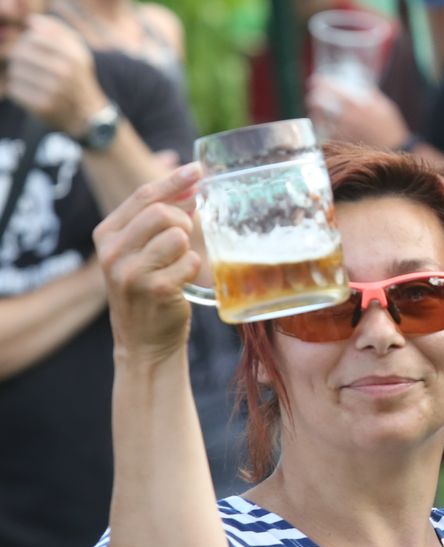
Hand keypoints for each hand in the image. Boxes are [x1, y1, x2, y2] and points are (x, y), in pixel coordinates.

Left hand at [7, 14, 110, 137]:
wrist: (88, 115)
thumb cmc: (78, 78)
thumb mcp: (77, 51)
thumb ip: (57, 31)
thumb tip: (32, 21)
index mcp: (74, 56)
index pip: (34, 38)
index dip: (28, 41)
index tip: (32, 49)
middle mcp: (65, 72)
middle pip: (20, 53)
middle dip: (19, 58)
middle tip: (25, 64)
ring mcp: (54, 91)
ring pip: (15, 71)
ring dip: (18, 74)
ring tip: (29, 78)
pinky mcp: (42, 106)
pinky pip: (14, 89)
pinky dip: (18, 90)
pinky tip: (29, 91)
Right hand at [93, 164, 202, 360]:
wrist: (143, 342)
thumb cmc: (147, 290)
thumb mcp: (140, 251)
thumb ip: (159, 217)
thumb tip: (191, 183)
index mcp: (107, 235)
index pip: (144, 196)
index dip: (174, 180)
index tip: (197, 170)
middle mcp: (113, 252)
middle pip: (162, 213)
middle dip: (184, 221)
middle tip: (184, 241)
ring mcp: (132, 272)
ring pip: (178, 236)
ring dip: (188, 248)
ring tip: (179, 265)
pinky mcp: (155, 289)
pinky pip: (191, 262)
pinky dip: (194, 269)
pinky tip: (182, 282)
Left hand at [305, 74, 410, 147]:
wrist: (394, 152)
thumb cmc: (391, 128)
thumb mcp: (384, 106)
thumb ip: (370, 94)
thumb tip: (360, 84)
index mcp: (356, 105)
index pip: (331, 89)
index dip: (320, 83)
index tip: (314, 81)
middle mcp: (346, 118)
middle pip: (319, 104)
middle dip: (313, 99)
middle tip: (313, 98)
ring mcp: (341, 132)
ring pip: (320, 120)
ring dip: (317, 114)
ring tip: (317, 112)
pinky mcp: (341, 144)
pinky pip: (326, 134)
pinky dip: (324, 129)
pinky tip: (325, 127)